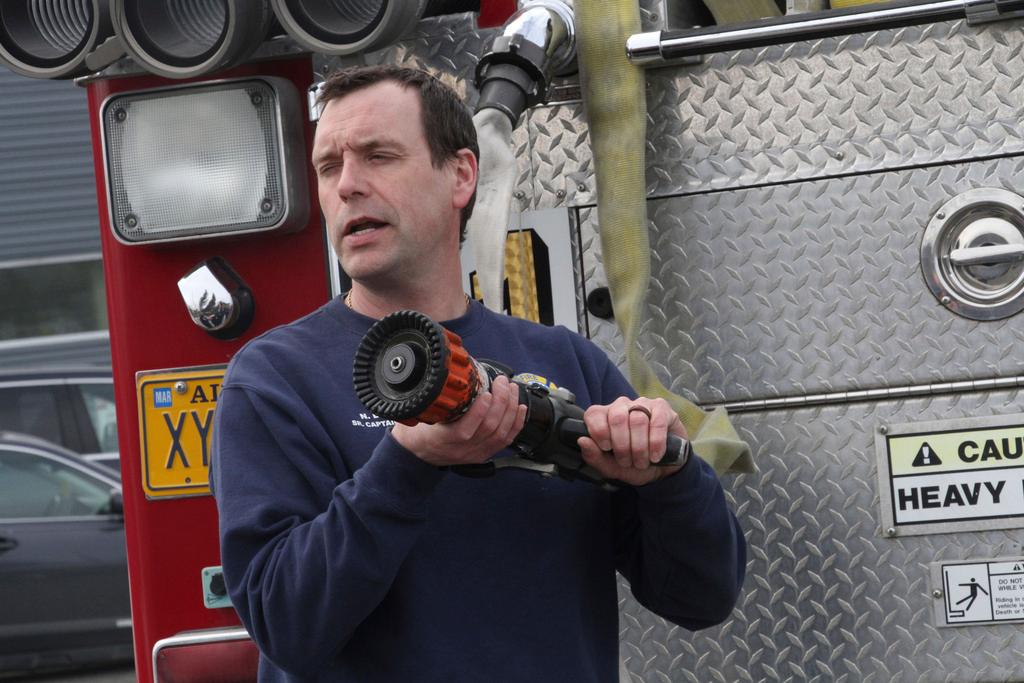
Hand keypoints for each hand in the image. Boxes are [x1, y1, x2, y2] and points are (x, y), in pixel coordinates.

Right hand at [391, 374, 527, 465]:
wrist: (416, 455)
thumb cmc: (416, 431)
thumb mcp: (419, 414)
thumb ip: (434, 399)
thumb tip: (451, 372)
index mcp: (440, 440)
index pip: (464, 430)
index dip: (479, 411)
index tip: (485, 392)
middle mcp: (460, 450)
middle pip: (488, 428)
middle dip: (501, 401)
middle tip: (501, 382)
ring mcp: (474, 454)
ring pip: (500, 434)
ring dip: (510, 409)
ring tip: (511, 389)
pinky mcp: (483, 455)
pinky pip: (505, 441)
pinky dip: (516, 424)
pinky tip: (520, 408)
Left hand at [577, 397, 685, 485]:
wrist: (663, 468)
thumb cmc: (634, 464)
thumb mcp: (612, 467)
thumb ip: (595, 457)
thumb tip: (582, 441)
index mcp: (605, 416)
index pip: (594, 413)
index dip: (598, 431)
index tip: (606, 448)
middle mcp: (622, 406)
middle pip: (617, 417)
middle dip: (622, 445)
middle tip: (627, 461)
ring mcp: (643, 404)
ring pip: (637, 420)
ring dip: (640, 447)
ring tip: (642, 461)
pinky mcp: (662, 408)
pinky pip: (657, 421)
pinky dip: (656, 442)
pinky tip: (656, 456)